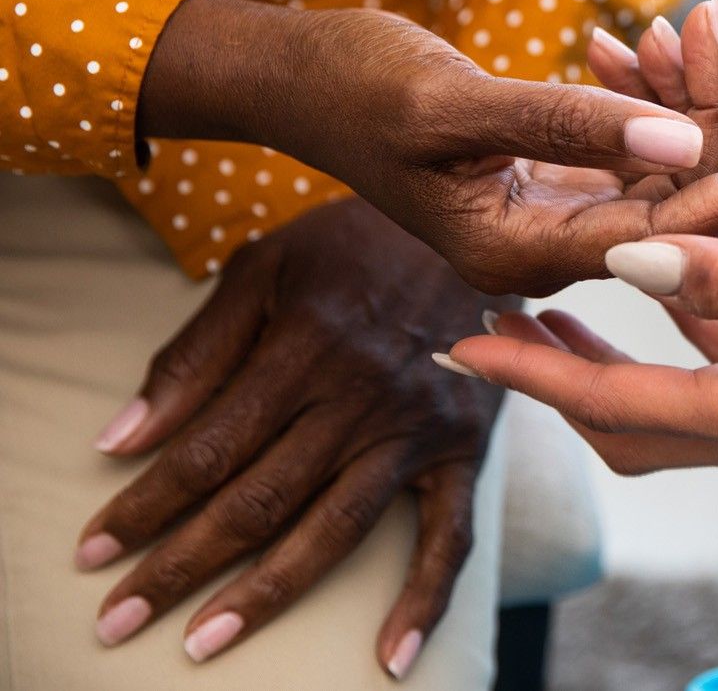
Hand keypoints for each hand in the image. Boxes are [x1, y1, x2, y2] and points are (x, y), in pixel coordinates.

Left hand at [78, 198, 503, 675]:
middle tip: (119, 617)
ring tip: (203, 641)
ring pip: (335, 528)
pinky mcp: (464, 448)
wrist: (472, 222)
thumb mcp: (266, 268)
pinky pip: (449, 536)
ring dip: (264, 593)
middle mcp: (364, 394)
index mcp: (309, 343)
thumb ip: (196, 353)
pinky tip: (388, 658)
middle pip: (260, 499)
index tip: (95, 550)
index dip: (146, 504)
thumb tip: (123, 439)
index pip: (209, 447)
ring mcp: (419, 427)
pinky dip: (423, 600)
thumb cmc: (356, 241)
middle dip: (180, 563)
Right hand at [140, 0, 717, 295]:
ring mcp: (555, 210)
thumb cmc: (354, 88)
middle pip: (680, 193)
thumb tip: (684, 144)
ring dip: (673, 87)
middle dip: (706, 107)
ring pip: (662, 159)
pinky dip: (638, 87)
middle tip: (709, 20)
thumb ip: (570, 125)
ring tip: (663, 22)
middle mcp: (550, 245)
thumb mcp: (457, 104)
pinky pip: (630, 139)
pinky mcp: (553, 174)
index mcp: (525, 252)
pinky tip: (622, 42)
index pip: (669, 233)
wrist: (296, 76)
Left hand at [442, 236, 717, 475]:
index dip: (533, 372)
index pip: (614, 401)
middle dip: (551, 378)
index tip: (467, 342)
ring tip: (559, 305)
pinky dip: (680, 335)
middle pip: (624, 422)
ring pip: (666, 398)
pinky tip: (679, 288)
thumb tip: (631, 258)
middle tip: (494, 329)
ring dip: (604, 358)